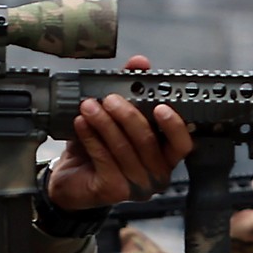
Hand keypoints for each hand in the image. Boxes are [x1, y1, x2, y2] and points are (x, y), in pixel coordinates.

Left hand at [47, 55, 191, 210]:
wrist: (70, 179)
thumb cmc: (97, 150)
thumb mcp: (115, 117)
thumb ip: (130, 88)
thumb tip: (140, 62)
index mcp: (164, 156)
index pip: (181, 144)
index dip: (173, 125)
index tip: (160, 106)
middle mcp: (156, 174)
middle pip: (148, 141)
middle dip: (127, 115)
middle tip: (109, 98)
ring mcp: (136, 186)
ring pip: (124, 148)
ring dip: (104, 123)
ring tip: (89, 106)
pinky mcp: (114, 190)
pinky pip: (104, 159)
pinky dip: (92, 138)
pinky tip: (81, 124)